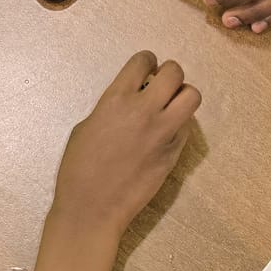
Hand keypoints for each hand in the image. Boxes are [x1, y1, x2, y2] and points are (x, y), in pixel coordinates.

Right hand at [49, 51, 200, 243]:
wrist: (91, 209)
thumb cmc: (78, 168)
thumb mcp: (87, 125)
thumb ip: (113, 106)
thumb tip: (132, 100)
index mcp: (116, 99)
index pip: (143, 61)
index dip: (147, 62)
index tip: (146, 69)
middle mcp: (144, 110)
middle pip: (174, 72)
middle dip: (168, 74)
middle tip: (160, 86)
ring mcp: (162, 132)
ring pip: (191, 96)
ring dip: (181, 96)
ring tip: (170, 107)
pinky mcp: (173, 153)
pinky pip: (185, 127)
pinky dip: (178, 125)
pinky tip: (164, 136)